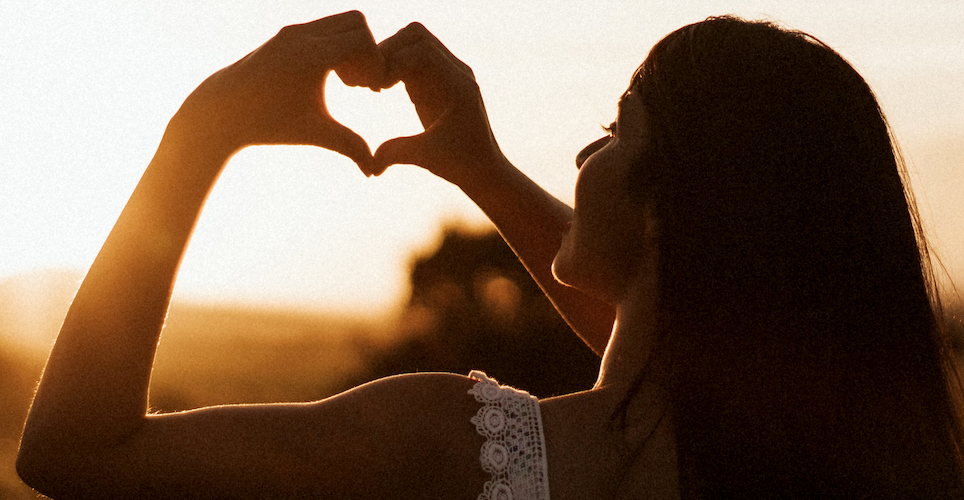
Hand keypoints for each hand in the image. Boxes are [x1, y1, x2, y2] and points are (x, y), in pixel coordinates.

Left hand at [174, 11, 384, 169]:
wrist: (222, 112)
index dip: (376, 64)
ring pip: (340, 22)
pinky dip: (334, 45)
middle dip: (367, 50)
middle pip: (357, 21)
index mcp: (312, 56)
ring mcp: (292, 32)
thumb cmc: (269, 124)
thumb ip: (349, 146)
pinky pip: (323, 28)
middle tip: (361, 83)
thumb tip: (374, 172)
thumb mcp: (314, 133)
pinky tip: (328, 77)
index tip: (372, 91)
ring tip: (346, 82)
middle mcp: (302, 35)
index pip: (364, 41)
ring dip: (351, 47)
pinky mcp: (285, 35)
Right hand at [369, 23, 506, 181]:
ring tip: (376, 85)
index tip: (377, 88)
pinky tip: (382, 89)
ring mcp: (449, 73)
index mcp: (458, 85)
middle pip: (416, 35)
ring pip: (414, 42)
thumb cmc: (461, 165)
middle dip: (388, 52)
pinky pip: (414, 58)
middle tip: (372, 81)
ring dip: (390, 56)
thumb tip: (370, 164)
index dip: (393, 62)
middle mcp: (457, 72)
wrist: (484, 169)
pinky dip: (395, 66)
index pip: (421, 50)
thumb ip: (397, 153)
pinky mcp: (439, 80)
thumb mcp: (426, 158)